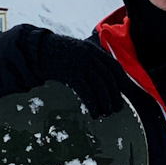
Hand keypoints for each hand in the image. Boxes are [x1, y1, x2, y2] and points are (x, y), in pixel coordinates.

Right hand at [8, 27, 124, 117]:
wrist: (37, 50)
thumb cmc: (58, 54)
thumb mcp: (78, 52)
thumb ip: (91, 61)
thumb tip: (104, 81)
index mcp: (94, 50)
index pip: (114, 67)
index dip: (123, 81)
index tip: (128, 93)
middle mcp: (90, 56)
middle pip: (109, 78)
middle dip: (115, 96)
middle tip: (116, 109)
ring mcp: (80, 64)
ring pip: (100, 86)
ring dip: (105, 102)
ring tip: (106, 114)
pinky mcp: (70, 74)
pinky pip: (86, 91)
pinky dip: (93, 104)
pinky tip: (94, 114)